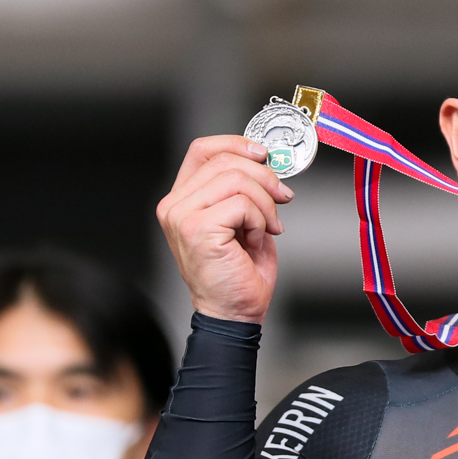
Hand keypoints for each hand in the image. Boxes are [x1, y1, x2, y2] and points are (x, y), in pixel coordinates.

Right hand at [157, 135, 291, 323]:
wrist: (234, 314)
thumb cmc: (238, 274)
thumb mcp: (242, 221)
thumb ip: (242, 190)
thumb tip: (266, 163)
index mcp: (183, 199)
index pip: (203, 150)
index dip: (237, 144)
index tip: (264, 155)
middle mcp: (175, 205)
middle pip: (225, 161)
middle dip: (264, 178)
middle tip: (282, 200)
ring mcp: (182, 216)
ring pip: (236, 179)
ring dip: (264, 205)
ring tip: (265, 229)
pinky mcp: (197, 228)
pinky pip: (242, 204)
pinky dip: (259, 221)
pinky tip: (254, 242)